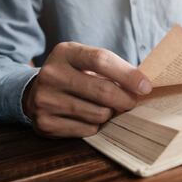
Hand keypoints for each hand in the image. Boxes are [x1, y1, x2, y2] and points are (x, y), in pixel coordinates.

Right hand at [22, 42, 151, 137]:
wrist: (35, 92)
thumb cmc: (73, 74)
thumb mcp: (86, 60)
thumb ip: (112, 67)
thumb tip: (143, 85)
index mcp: (65, 52)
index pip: (101, 60)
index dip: (128, 75)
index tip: (145, 87)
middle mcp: (52, 74)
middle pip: (103, 90)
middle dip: (125, 99)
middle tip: (132, 102)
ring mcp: (45, 100)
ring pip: (98, 113)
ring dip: (110, 113)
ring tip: (106, 107)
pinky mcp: (45, 123)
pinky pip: (87, 129)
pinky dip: (95, 125)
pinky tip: (89, 116)